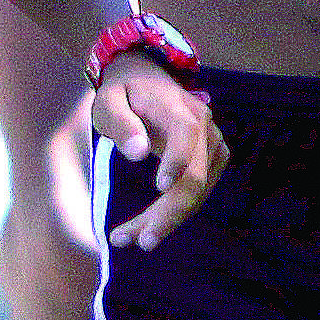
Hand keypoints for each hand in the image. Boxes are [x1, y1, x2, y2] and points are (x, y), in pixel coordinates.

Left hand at [90, 54, 223, 245]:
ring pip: (198, 190)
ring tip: (131, 238)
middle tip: (139, 241)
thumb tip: (137, 152)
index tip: (159, 187)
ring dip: (169, 219)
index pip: (186, 134)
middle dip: (169, 212)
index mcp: (177, 108)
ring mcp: (212, 144)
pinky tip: (150, 225)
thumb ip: (120, 123)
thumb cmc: (121, 93)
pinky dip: (178, 210)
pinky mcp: (212, 158)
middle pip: (195, 175)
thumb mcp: (107, 101)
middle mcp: (203, 126)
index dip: (178, 160)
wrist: (146, 78)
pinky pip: (200, 190)